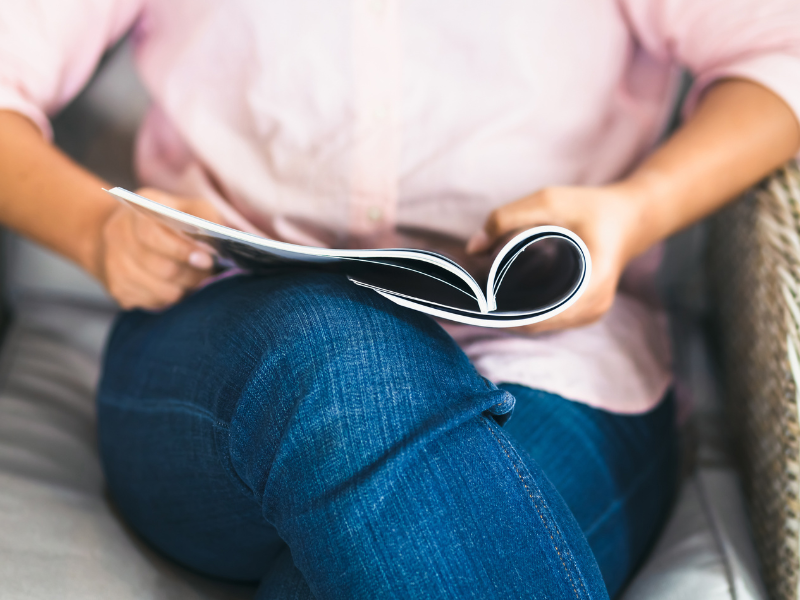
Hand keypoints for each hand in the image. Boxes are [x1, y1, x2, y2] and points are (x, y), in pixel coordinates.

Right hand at [92, 187, 220, 309]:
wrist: (128, 235)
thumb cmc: (170, 220)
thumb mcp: (189, 208)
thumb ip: (205, 218)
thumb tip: (218, 239)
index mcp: (137, 211)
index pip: (151, 234)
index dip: (181, 250)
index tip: (207, 260)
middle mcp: (118, 235)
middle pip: (160, 267)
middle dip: (191, 275)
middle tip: (208, 274)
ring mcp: (113, 264)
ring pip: (159, 290)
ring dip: (183, 289)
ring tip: (194, 280)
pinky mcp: (117, 288)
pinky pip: (152, 302)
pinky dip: (169, 298)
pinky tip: (175, 287)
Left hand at [466, 185, 645, 333]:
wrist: (629, 218)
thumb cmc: (589, 208)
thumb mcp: (548, 200)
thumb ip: (506, 218)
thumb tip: (473, 248)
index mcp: (593, 282)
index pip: (541, 315)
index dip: (506, 311)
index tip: (480, 297)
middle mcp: (594, 306)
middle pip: (537, 323)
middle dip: (504, 311)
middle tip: (476, 293)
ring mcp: (591, 313)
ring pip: (542, 324)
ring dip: (515, 313)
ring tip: (487, 294)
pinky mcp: (585, 313)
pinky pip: (550, 319)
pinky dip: (528, 310)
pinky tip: (507, 297)